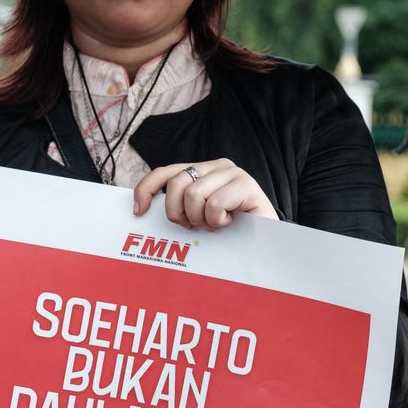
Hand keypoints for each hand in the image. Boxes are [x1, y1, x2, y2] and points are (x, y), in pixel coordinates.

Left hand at [132, 159, 276, 229]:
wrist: (266, 241)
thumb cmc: (230, 231)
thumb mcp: (197, 217)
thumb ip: (179, 206)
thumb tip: (142, 209)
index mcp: (200, 170)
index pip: (164, 173)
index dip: (146, 189)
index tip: (140, 212)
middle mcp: (215, 166)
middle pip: (176, 185)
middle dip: (178, 213)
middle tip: (194, 226)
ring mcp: (232, 173)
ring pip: (194, 195)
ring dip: (201, 219)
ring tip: (215, 224)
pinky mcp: (247, 184)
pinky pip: (215, 204)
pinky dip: (217, 220)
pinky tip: (229, 222)